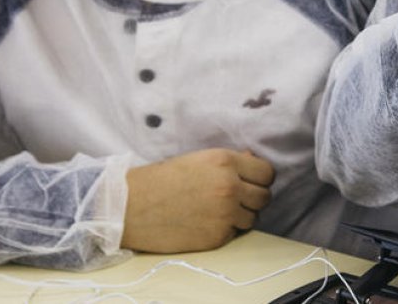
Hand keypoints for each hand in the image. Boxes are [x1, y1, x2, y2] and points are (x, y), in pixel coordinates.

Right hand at [121, 149, 274, 252]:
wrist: (130, 207)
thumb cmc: (162, 180)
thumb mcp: (198, 160)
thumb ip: (230, 161)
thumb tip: (254, 160)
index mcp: (225, 162)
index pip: (267, 173)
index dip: (259, 178)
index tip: (249, 182)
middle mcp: (229, 187)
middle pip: (265, 197)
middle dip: (252, 198)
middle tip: (234, 199)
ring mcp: (225, 214)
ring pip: (253, 218)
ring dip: (240, 216)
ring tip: (216, 211)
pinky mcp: (217, 237)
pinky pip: (235, 234)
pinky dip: (225, 230)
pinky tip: (205, 223)